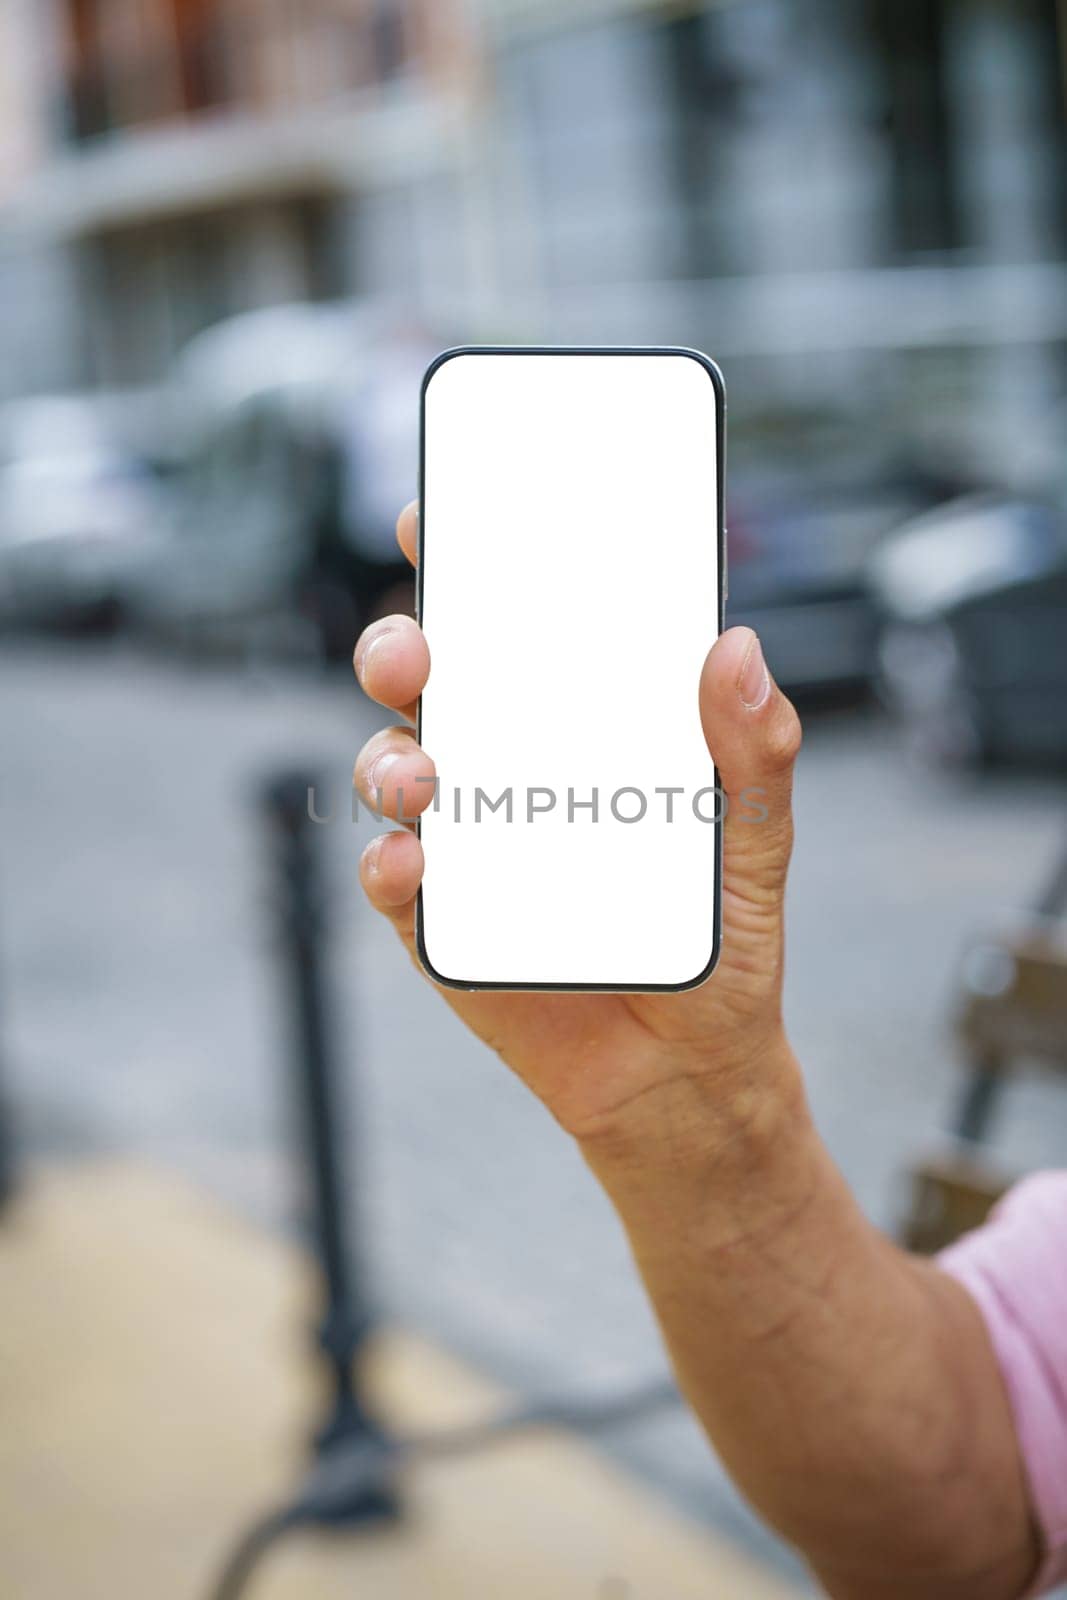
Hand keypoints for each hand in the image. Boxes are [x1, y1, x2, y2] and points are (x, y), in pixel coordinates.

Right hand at [353, 500, 802, 1151]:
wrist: (686, 1070)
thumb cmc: (719, 940)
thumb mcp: (756, 840)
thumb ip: (756, 752)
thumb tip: (738, 647)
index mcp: (579, 727)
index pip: (519, 628)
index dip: (472, 561)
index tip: (437, 510)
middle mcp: (510, 768)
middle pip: (431, 682)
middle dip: (401, 646)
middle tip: (420, 650)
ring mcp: (468, 839)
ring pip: (392, 767)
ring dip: (387, 758)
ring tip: (425, 778)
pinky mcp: (439, 919)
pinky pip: (392, 878)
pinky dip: (390, 863)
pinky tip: (417, 861)